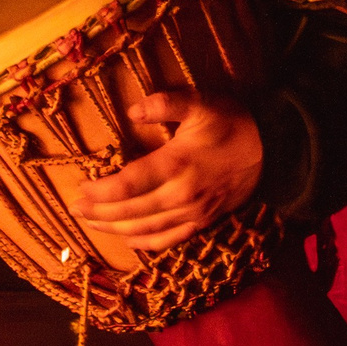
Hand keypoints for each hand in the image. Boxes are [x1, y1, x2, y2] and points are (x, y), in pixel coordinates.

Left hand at [71, 91, 265, 250]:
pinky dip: (143, 243)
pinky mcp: (201, 223)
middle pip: (130, 211)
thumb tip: (133, 110)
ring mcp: (192, 214)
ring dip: (114, 228)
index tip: (80, 188)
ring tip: (90, 222)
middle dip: (99, 211)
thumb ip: (166, 104)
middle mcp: (182, 195)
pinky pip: (167, 240)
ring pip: (145, 229)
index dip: (101, 190)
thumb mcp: (201, 103)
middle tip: (74, 207)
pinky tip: (126, 239)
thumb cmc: (232, 123)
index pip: (129, 184)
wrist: (272, 151)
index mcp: (178, 164)